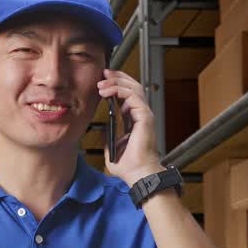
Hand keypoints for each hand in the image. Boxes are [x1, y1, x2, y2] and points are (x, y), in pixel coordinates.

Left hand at [99, 69, 162, 186]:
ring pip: (134, 88)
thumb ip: (109, 138)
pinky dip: (119, 91)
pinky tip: (107, 92)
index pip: (128, 95)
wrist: (138, 174)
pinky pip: (133, 97)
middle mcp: (141, 115)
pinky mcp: (145, 117)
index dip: (116, 85)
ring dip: (117, 82)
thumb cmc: (129, 167)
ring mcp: (145, 114)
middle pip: (133, 87)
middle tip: (104, 73)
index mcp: (135, 120)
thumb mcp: (112, 150)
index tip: (103, 80)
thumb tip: (102, 129)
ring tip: (102, 82)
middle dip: (118, 77)